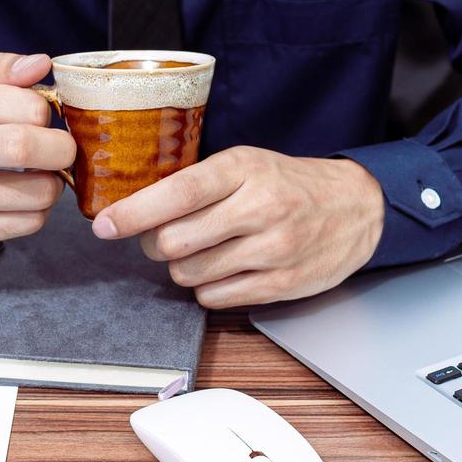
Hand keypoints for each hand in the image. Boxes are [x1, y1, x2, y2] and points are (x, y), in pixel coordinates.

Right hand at [0, 50, 74, 249]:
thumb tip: (41, 65)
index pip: (25, 107)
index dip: (46, 113)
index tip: (40, 118)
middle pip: (26, 148)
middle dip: (61, 149)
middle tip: (58, 148)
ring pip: (36, 194)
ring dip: (52, 184)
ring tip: (38, 173)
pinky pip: (25, 224)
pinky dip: (36, 210)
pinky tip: (20, 196)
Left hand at [91, 147, 384, 308]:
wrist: (357, 208)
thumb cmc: (292, 184)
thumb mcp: (248, 163)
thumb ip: (198, 182)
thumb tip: (136, 207)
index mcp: (245, 169)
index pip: (177, 193)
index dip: (133, 213)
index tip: (104, 225)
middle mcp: (260, 208)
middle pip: (174, 242)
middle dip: (156, 244)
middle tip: (164, 237)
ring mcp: (273, 250)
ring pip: (190, 274)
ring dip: (183, 267)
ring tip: (204, 251)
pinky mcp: (281, 285)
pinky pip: (215, 298)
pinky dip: (207, 288)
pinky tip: (224, 269)